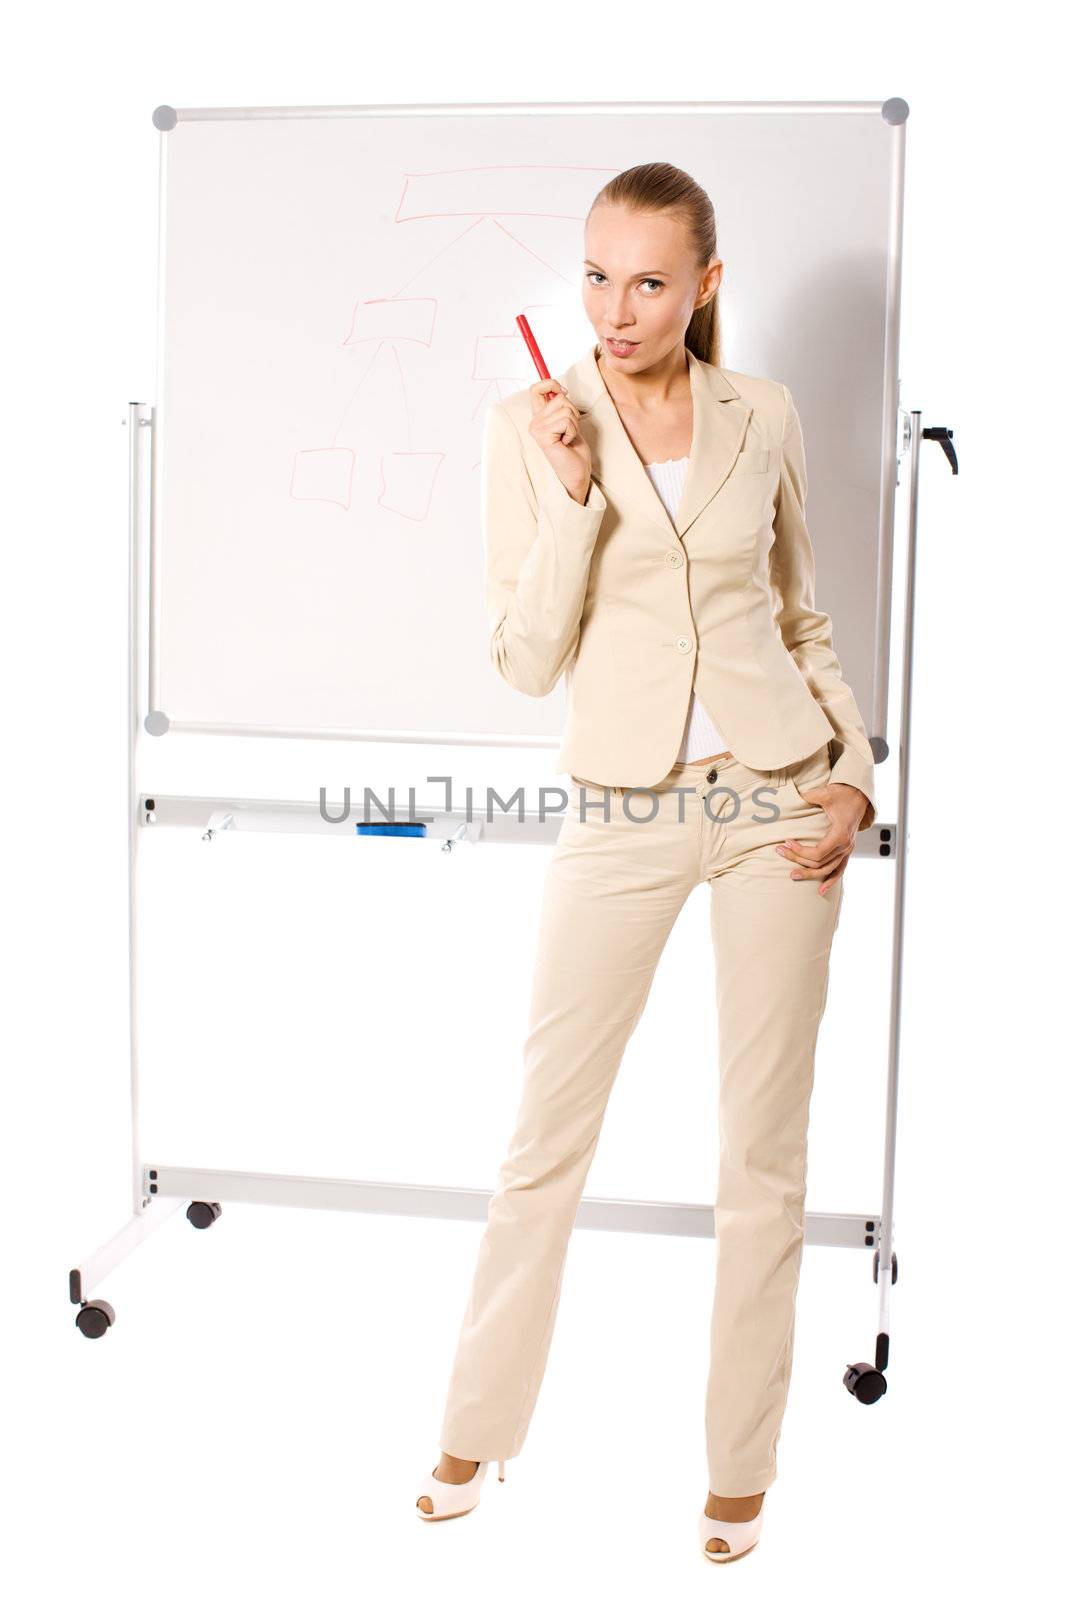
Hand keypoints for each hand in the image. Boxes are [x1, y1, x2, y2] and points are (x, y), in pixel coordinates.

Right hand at [528, 379, 592, 503]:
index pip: (536, 388)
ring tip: (568, 438)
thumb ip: (561, 406)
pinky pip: (566, 421)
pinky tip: (566, 443)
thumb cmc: (573, 450)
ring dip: (574, 423)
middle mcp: (534, 422)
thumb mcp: (568, 421)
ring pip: (565, 409)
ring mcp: (537, 429)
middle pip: (558, 398)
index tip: (563, 392)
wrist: (576, 472)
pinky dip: (573, 431)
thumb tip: (561, 389)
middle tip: (570, 430)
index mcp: (539, 417)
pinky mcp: (543, 436)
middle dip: (573, 412)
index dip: (551, 384)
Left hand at [776, 781, 868, 895]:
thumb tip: (793, 798)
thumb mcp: (826, 793)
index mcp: (840, 834)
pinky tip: (820, 891)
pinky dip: (831, 881)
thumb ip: (810, 796)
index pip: (818, 853)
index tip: (786, 843)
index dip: (800, 852)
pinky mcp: (848, 851)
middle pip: (819, 862)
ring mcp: (848, 850)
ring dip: (809, 874)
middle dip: (797, 859)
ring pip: (827, 869)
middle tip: (780, 852)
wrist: (859, 796)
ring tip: (792, 874)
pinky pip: (840, 870)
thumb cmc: (842, 794)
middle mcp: (846, 845)